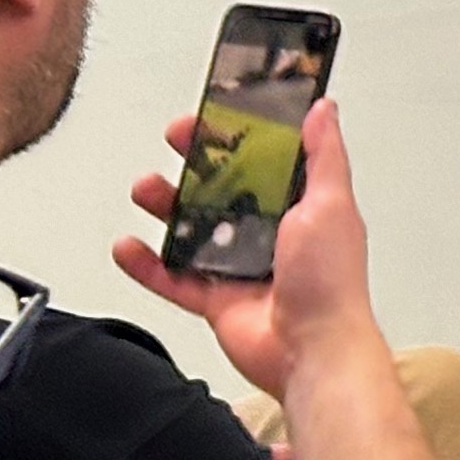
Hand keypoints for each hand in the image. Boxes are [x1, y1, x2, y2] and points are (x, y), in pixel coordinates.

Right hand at [115, 96, 386, 403]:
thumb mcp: (332, 204)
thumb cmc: (331, 282)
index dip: (243, 136)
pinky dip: (147, 264)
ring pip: (193, 230)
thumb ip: (324, 156)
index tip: (219, 115)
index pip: (267, 160)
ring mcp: (240, 266)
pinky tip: (127, 246)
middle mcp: (271, 233)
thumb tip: (324, 109)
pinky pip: (172, 278)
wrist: (311, 350)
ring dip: (167, 207)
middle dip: (198, 163)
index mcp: (303, 207)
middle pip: (225, 189)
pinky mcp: (216, 299)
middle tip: (175, 140)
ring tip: (146, 187)